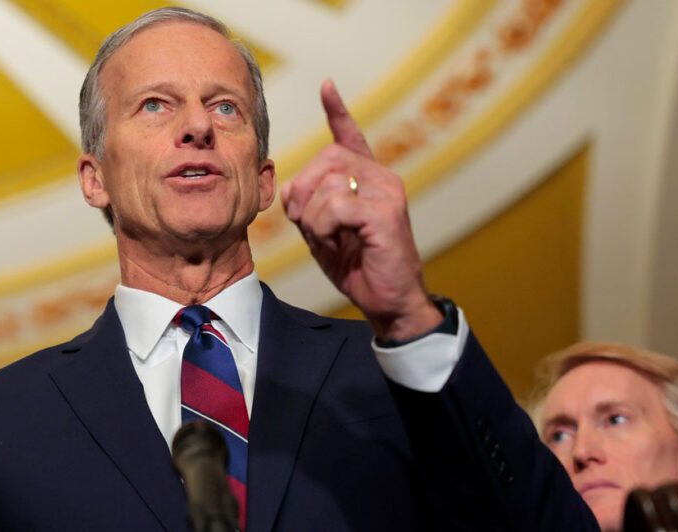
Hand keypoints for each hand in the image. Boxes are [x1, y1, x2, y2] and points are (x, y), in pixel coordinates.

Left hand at [280, 80, 441, 340]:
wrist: (388, 301)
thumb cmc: (358, 267)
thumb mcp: (325, 232)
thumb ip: (310, 205)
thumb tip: (289, 188)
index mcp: (368, 181)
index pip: (351, 137)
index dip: (337, 112)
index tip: (327, 86)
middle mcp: (382, 179)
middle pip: (326, 159)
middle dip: (303, 189)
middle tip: (303, 221)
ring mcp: (388, 193)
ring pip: (328, 183)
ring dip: (313, 216)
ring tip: (326, 238)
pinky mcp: (386, 213)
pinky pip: (336, 205)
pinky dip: (324, 226)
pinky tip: (334, 241)